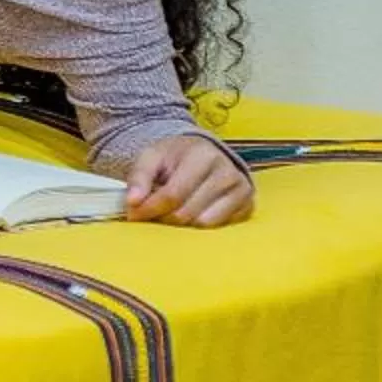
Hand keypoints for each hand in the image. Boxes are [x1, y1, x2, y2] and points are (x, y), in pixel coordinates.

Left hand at [119, 135, 253, 227]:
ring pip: (204, 223)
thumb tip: (133, 202)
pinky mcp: (248, 205)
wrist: (203, 153)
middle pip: (188, 212)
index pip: (173, 194)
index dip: (151, 208)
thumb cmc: (174, 157)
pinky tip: (194, 212)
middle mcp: (227, 171)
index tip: (134, 214)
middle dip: (164, 217)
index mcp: (202, 154)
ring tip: (173, 209)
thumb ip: (139, 177)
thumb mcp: (152, 157)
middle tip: (153, 213)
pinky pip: (220, 228)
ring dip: (182, 223)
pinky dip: (201, 225)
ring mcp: (241, 190)